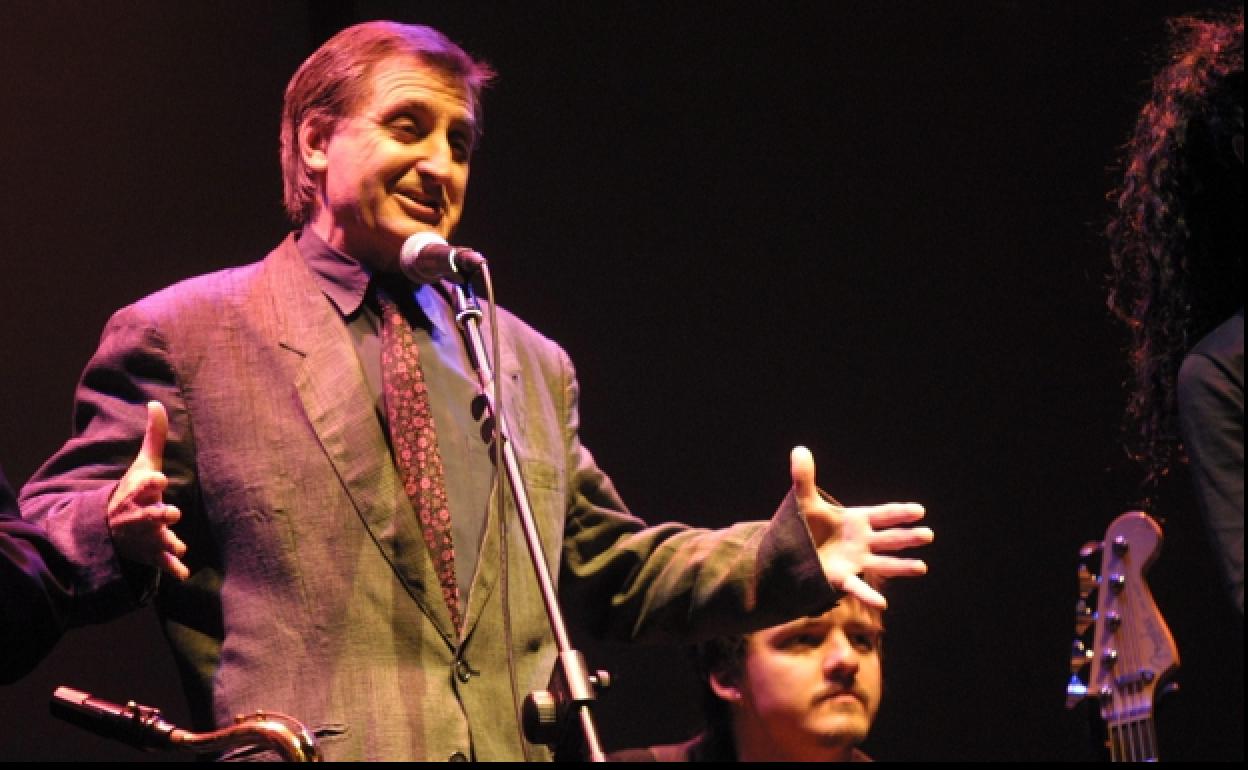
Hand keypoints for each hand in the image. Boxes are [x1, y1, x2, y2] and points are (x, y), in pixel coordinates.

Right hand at [106, 400, 188, 579]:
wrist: (111, 528)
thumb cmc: (135, 491)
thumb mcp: (143, 465)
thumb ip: (154, 436)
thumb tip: (156, 402)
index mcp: (140, 492)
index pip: (144, 485)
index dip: (151, 482)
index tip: (158, 478)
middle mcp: (141, 515)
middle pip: (151, 515)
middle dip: (160, 514)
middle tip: (171, 513)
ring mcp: (146, 536)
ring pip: (158, 541)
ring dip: (168, 543)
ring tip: (178, 545)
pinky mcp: (153, 554)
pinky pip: (162, 564)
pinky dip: (172, 569)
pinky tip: (184, 573)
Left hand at [791, 446, 931, 608]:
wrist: (791, 551)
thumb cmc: (805, 525)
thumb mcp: (804, 501)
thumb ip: (804, 477)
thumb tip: (799, 449)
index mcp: (856, 520)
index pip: (882, 514)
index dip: (899, 513)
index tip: (919, 511)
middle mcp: (861, 541)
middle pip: (889, 539)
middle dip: (907, 537)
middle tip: (927, 534)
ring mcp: (855, 560)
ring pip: (883, 563)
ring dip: (902, 566)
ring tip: (922, 567)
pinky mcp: (842, 578)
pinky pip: (858, 588)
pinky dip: (869, 595)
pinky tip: (882, 603)